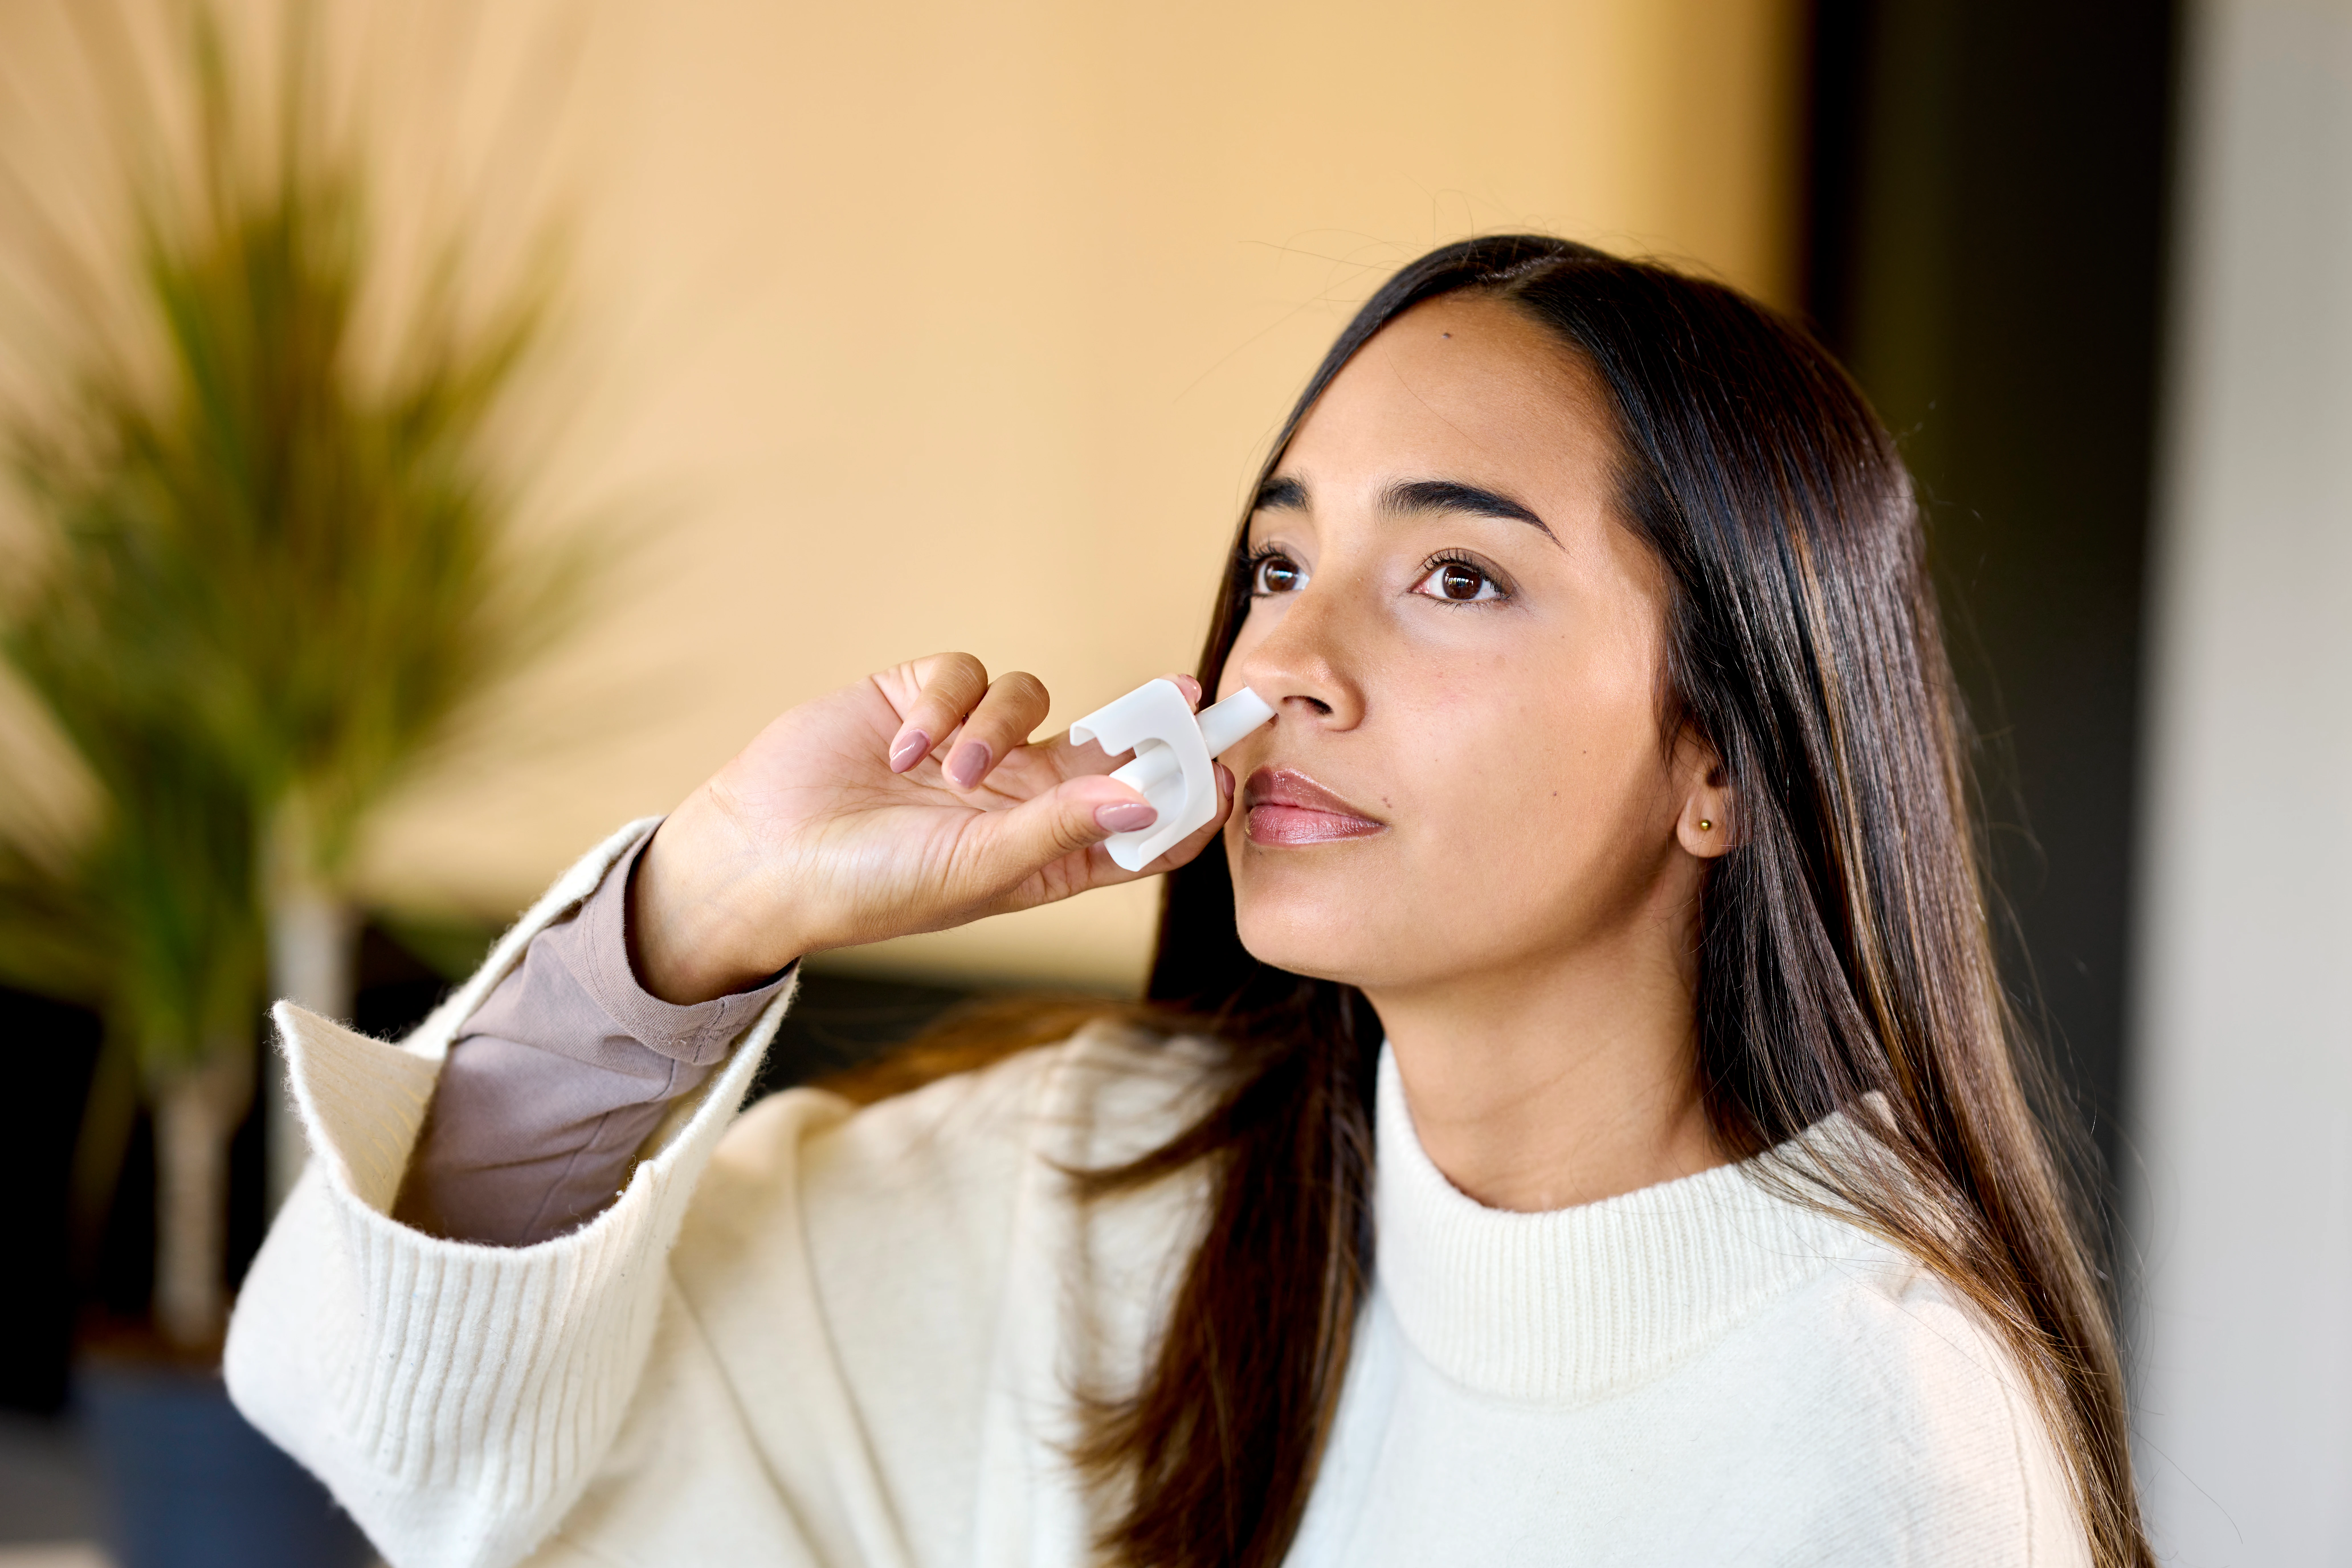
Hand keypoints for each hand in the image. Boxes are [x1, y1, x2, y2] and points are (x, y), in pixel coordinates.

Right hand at [627, 653, 1232, 1002]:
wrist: (761, 858)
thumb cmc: (867, 887)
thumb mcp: (974, 870)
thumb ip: (1061, 830)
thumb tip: (1147, 800)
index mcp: (1041, 854)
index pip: (1136, 827)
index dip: (1183, 800)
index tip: (1226, 773)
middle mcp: (1016, 796)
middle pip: (1110, 748)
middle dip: (1149, 721)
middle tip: (1192, 695)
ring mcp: (971, 745)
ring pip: (1031, 697)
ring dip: (994, 727)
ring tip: (942, 773)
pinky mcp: (921, 700)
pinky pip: (963, 675)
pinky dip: (938, 709)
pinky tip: (898, 750)